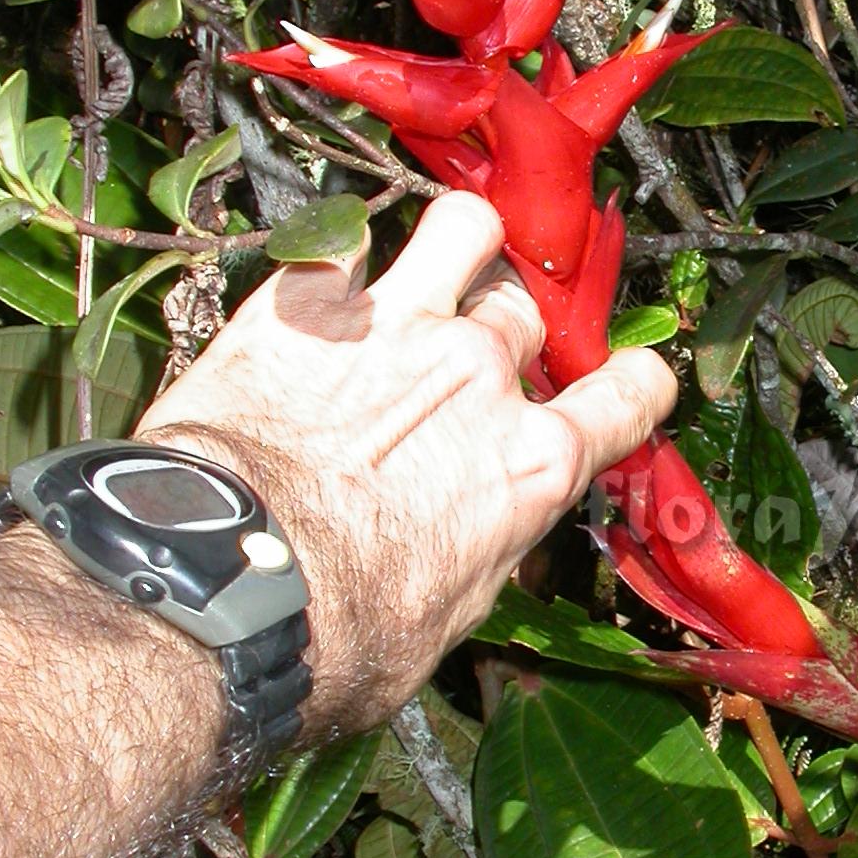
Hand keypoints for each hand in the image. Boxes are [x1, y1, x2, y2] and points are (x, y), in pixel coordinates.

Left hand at [136, 191, 674, 732]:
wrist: (223, 586)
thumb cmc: (334, 631)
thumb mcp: (451, 615)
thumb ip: (488, 549)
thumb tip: (491, 541)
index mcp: (531, 463)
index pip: (630, 396)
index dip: (634, 385)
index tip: (624, 385)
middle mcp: (479, 377)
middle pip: (529, 312)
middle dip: (512, 329)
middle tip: (477, 355)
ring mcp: (396, 325)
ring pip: (464, 227)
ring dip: (460, 242)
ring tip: (436, 265)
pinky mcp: (305, 304)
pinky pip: (341, 240)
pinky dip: (338, 257)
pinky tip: (324, 283)